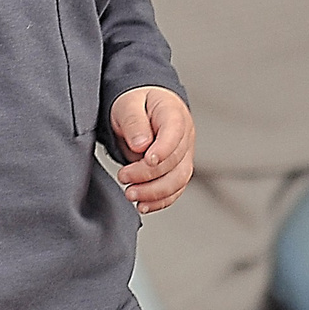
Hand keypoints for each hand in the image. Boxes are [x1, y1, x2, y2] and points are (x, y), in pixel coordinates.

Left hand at [111, 87, 193, 212]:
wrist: (141, 109)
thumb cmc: (136, 104)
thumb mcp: (128, 104)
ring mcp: (184, 155)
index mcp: (173, 114)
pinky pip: (175, 190)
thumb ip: (134, 122)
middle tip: (124, 177)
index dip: (163, 150)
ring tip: (130, 194)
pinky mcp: (177, 171)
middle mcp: (184, 136)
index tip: (146, 160)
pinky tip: (143, 205)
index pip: (175, 133)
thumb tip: (140, 145)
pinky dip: (160, 201)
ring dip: (155, 192)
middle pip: (175, 162)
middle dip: (149, 175)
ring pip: (178, 180)